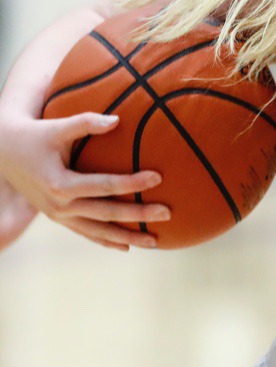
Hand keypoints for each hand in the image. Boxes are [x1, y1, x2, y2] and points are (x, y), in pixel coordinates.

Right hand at [0, 110, 168, 249]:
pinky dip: (106, 241)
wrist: (4, 152)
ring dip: (127, 237)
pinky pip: (86, 233)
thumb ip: (86, 123)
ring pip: (98, 231)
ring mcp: (58, 216)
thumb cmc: (35, 135)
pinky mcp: (58, 218)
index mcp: (59, 184)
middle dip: (138, 215)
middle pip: (106, 213)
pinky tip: (128, 247)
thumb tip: (118, 119)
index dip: (131, 183)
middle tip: (168, 213)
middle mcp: (59, 206)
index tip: (158, 177)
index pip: (104, 186)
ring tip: (156, 241)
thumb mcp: (57, 127)